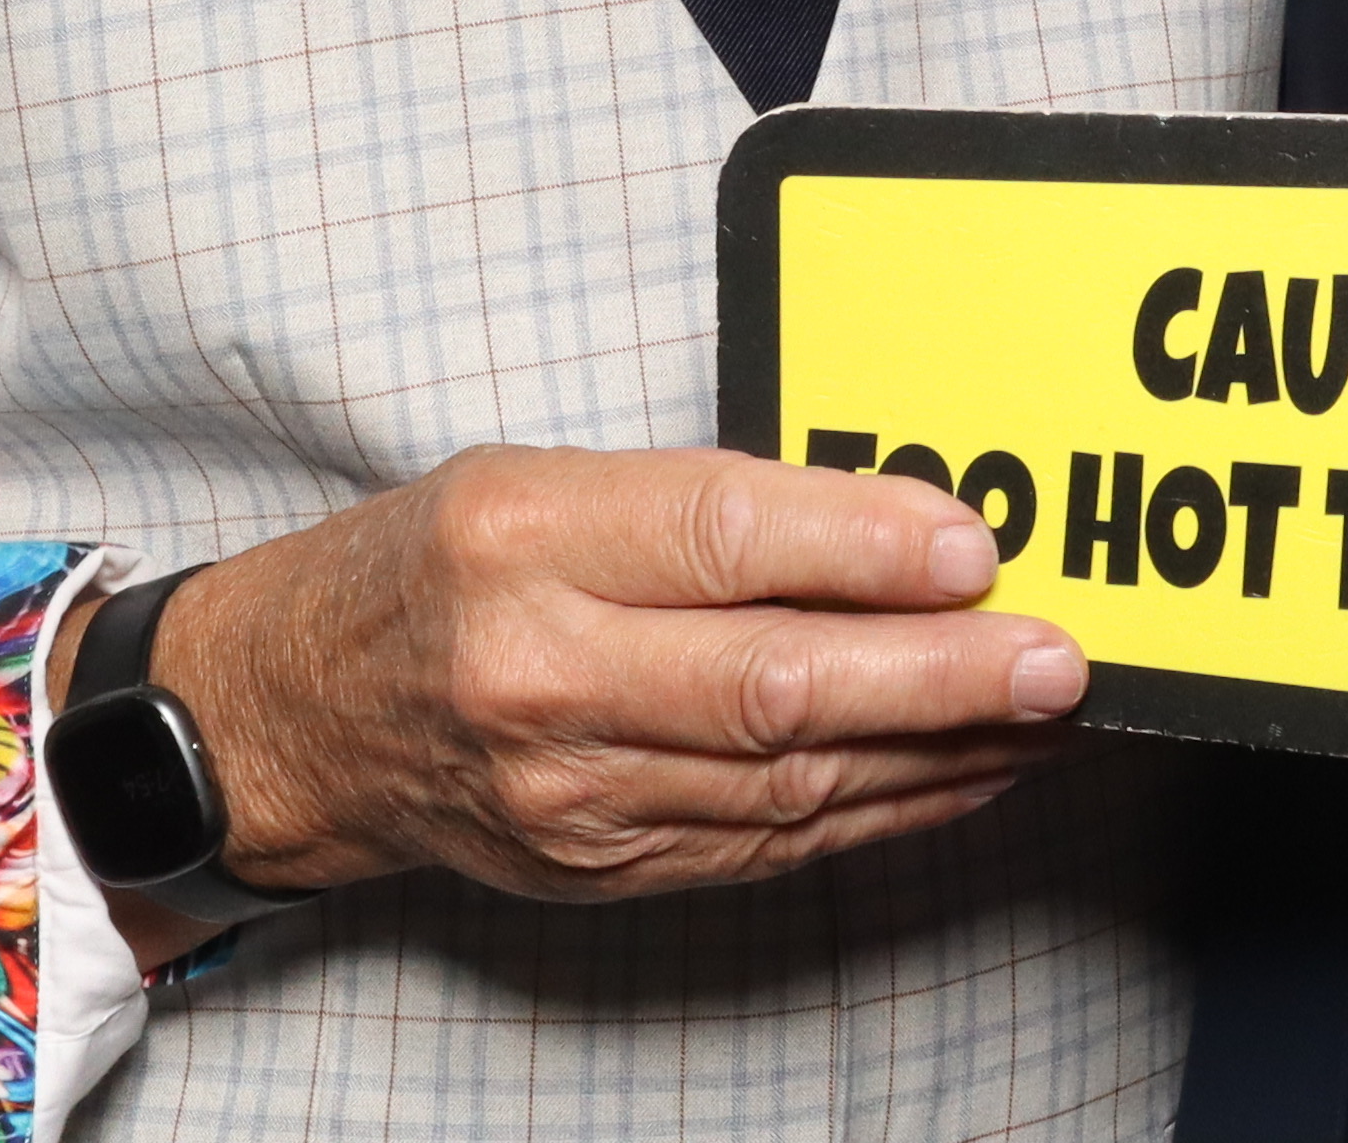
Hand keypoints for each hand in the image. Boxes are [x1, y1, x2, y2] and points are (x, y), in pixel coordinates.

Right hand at [119, 447, 1086, 928]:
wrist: (291, 721)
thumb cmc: (430, 571)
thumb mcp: (540, 480)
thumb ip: (702, 503)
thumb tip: (894, 523)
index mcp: (525, 539)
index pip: (725, 538)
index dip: (863, 547)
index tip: (974, 544)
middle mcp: (542, 673)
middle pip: (773, 683)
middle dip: (937, 676)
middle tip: (1055, 658)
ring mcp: (568, 792)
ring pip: (788, 780)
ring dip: (938, 753)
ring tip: (1045, 714)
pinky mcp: (597, 866)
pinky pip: (768, 842)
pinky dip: (882, 810)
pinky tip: (965, 774)